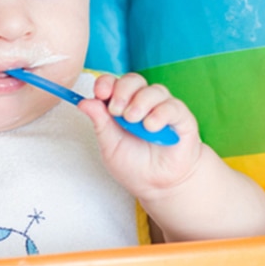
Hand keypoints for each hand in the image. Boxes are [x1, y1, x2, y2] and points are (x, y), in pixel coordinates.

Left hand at [77, 73, 201, 201]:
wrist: (157, 185)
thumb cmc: (133, 164)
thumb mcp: (109, 145)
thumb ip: (99, 122)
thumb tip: (83, 102)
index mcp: (121, 105)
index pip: (113, 83)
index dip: (106, 84)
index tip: (100, 94)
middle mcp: (142, 102)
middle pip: (133, 80)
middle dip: (122, 91)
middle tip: (117, 112)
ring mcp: (162, 108)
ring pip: (153, 90)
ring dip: (140, 103)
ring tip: (134, 121)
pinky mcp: (181, 118)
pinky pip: (172, 106)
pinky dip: (160, 113)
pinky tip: (151, 126)